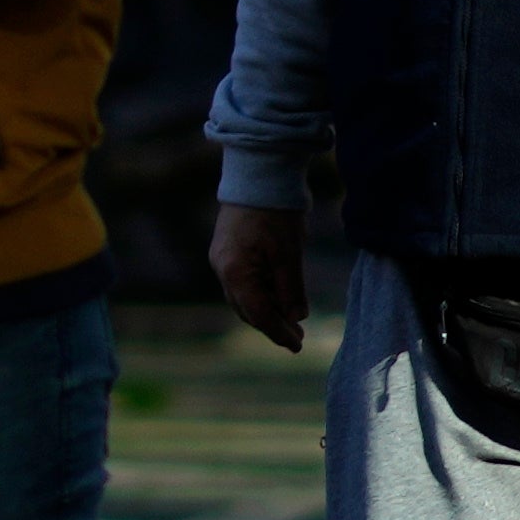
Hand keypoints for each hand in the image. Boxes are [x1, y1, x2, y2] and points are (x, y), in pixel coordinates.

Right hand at [209, 199, 309, 351]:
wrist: (258, 174)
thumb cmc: (276, 212)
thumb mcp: (290, 254)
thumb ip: (291, 289)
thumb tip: (295, 318)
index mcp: (235, 272)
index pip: (258, 313)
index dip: (279, 332)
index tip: (298, 345)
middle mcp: (222, 269)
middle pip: (246, 309)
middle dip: (272, 325)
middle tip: (297, 337)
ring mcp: (221, 260)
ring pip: (242, 297)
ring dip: (265, 310)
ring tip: (289, 319)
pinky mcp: (226, 251)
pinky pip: (241, 283)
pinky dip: (259, 294)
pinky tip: (276, 296)